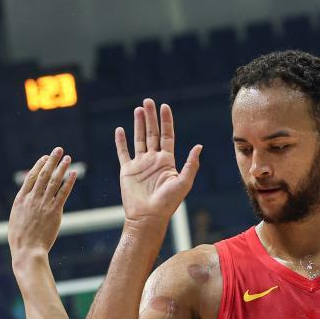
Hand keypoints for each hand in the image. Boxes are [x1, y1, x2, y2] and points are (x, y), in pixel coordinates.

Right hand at [8, 148, 76, 258]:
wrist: (27, 250)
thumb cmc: (20, 239)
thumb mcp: (16, 218)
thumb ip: (22, 207)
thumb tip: (26, 200)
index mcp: (21, 199)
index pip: (31, 177)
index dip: (39, 165)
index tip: (45, 157)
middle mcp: (32, 198)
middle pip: (43, 174)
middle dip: (52, 161)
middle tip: (58, 150)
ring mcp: (43, 204)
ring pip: (54, 181)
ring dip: (62, 168)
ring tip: (68, 158)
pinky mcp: (54, 212)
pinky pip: (63, 193)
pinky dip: (69, 182)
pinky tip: (74, 173)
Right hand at [115, 98, 201, 226]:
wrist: (148, 217)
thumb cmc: (168, 203)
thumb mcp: (184, 183)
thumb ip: (190, 164)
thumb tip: (199, 146)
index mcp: (167, 161)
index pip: (167, 136)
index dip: (166, 121)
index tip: (164, 106)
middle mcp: (154, 160)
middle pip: (152, 133)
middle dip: (151, 117)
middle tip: (148, 101)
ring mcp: (140, 165)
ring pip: (139, 139)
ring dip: (138, 124)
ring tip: (138, 109)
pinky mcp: (127, 171)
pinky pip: (123, 153)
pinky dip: (121, 142)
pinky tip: (120, 130)